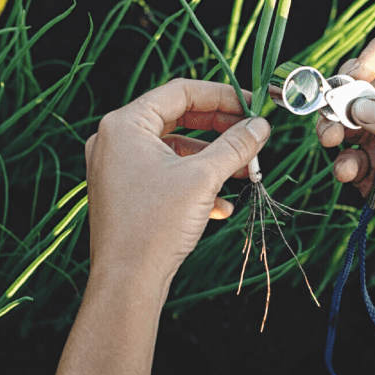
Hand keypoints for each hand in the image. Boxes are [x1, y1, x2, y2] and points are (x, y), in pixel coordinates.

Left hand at [84, 79, 269, 288]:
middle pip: (178, 119)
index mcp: (124, 125)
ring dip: (212, 160)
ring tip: (246, 174)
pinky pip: (164, 175)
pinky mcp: (125, 193)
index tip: (253, 105)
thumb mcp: (203, 178)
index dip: (222, 96)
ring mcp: (117, 168)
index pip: (179, 92)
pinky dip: (193, 183)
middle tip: (253, 136)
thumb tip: (260, 126)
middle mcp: (115, 141)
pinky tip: (222, 206)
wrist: (127, 281)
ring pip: (174, 151)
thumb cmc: (155, 225)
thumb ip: (235, 146)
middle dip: (220, 131)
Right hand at [316, 35, 374, 295]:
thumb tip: (359, 106)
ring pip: (343, 121)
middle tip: (333, 115)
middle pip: (357, 86)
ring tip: (330, 140)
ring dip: (330, 127)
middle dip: (339, 96)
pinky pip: (344, 158)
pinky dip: (340, 163)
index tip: (352, 81)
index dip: (366, 61)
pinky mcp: (370, 173)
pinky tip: (350, 173)